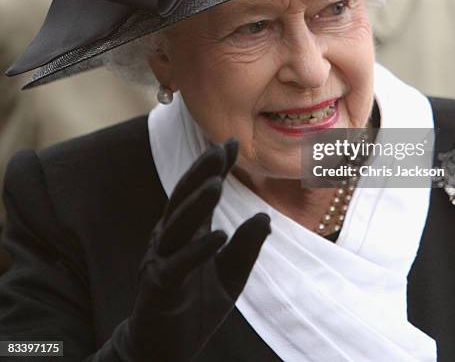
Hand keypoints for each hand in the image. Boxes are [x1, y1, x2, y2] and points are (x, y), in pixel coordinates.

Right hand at [90, 139, 270, 361]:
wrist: (162, 352)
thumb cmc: (194, 307)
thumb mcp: (230, 276)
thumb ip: (245, 248)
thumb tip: (266, 217)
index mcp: (187, 233)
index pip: (200, 192)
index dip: (215, 168)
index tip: (231, 143)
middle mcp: (169, 239)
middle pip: (183, 198)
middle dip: (201, 173)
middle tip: (218, 149)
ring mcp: (161, 261)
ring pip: (177, 225)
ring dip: (196, 203)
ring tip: (217, 183)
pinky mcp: (158, 287)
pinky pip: (178, 265)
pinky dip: (198, 249)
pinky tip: (219, 235)